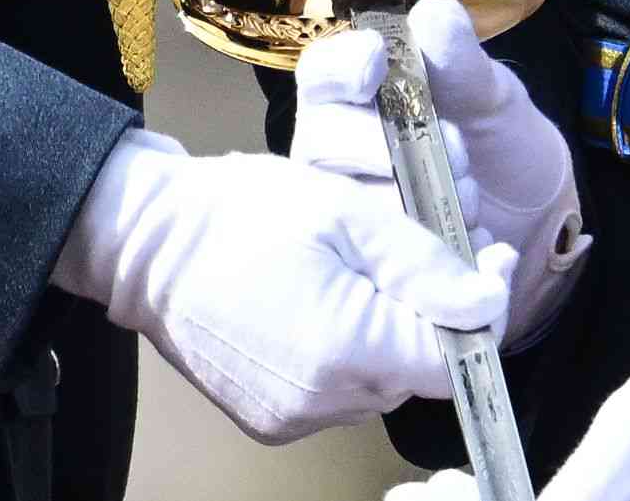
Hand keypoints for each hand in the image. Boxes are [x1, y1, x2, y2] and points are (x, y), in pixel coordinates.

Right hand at [54, 130, 513, 443]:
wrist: (143, 242)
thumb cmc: (237, 214)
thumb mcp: (343, 210)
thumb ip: (423, 262)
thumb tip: (486, 301)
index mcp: (344, 351)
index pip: (455, 356)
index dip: (481, 305)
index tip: (487, 253)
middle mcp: (321, 402)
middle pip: (419, 368)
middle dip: (433, 308)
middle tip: (427, 244)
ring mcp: (292, 418)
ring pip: (382, 379)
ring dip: (390, 328)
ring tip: (364, 266)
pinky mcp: (271, 418)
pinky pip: (339, 391)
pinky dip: (348, 349)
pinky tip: (326, 298)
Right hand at [291, 0, 589, 344]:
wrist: (532, 219)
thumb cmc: (500, 143)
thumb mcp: (492, 97)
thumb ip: (462, 61)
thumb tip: (432, 20)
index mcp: (351, 98)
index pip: (321, 76)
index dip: (340, 69)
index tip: (373, 67)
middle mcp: (330, 157)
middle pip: (322, 148)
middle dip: (396, 151)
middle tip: (458, 156)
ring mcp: (343, 219)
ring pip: (350, 214)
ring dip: (416, 211)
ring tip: (471, 207)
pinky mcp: (366, 277)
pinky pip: (379, 271)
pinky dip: (429, 263)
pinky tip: (469, 248)